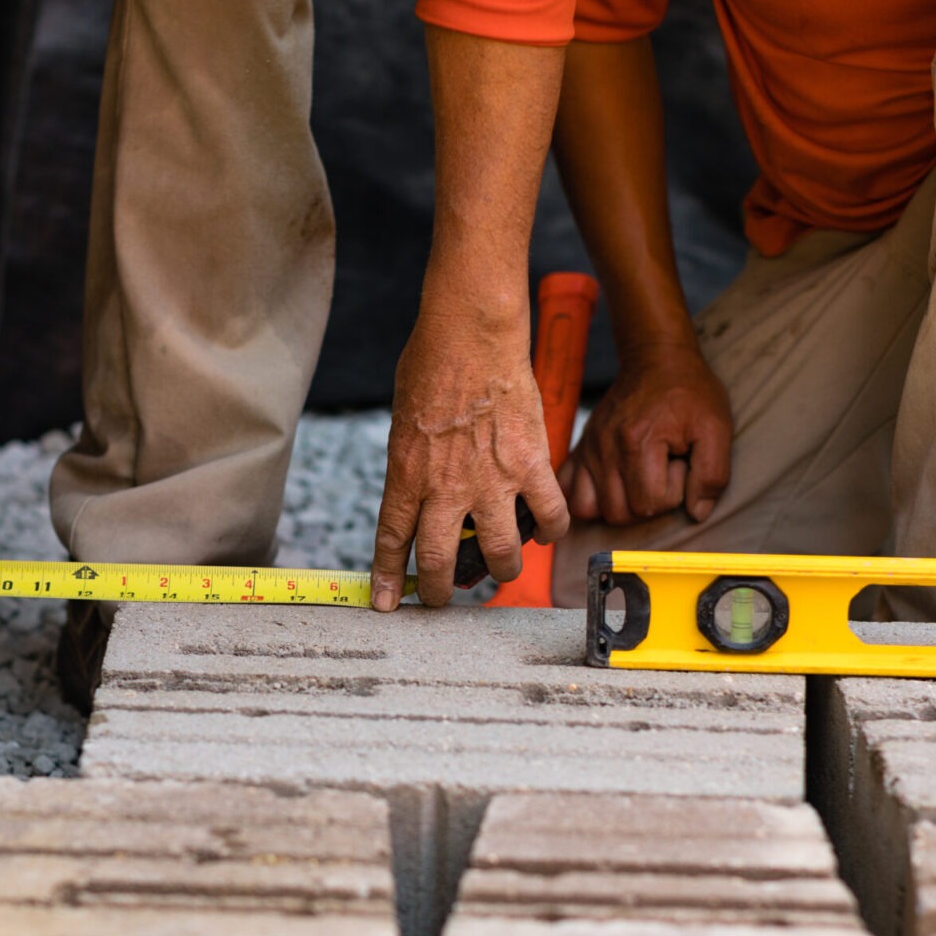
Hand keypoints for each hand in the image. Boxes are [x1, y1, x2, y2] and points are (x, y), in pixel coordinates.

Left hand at [371, 310, 569, 610]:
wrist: (472, 332)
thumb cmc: (433, 365)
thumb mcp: (403, 423)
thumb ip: (412, 465)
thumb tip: (420, 493)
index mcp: (407, 473)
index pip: (392, 540)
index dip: (387, 578)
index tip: (385, 602)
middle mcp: (446, 485)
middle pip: (440, 559)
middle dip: (439, 590)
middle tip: (442, 598)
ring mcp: (492, 479)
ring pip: (500, 552)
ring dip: (501, 569)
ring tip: (502, 569)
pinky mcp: (531, 465)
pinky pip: (549, 515)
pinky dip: (550, 530)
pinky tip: (546, 530)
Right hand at [560, 341, 731, 526]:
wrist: (657, 359)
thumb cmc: (690, 392)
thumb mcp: (716, 428)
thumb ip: (712, 474)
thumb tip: (697, 513)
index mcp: (638, 442)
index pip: (649, 505)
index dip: (674, 493)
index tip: (681, 464)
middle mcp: (605, 448)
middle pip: (619, 513)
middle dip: (648, 503)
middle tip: (663, 472)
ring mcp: (589, 449)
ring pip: (589, 509)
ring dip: (619, 505)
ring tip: (640, 481)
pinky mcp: (581, 448)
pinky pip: (568, 491)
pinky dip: (586, 498)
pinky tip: (610, 487)